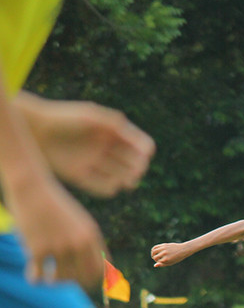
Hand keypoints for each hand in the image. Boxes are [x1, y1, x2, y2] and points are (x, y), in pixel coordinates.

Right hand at [8, 171, 106, 287]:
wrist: (32, 187)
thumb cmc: (55, 205)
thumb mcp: (79, 221)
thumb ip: (88, 242)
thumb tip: (98, 267)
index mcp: (92, 236)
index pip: (102, 269)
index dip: (95, 280)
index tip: (86, 282)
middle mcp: (79, 243)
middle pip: (85, 278)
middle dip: (76, 282)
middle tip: (65, 280)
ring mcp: (59, 246)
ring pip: (62, 279)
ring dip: (54, 281)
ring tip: (48, 277)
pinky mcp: (38, 248)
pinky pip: (39, 276)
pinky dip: (36, 279)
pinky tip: (33, 275)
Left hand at [19, 94, 154, 197]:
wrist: (34, 130)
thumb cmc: (65, 119)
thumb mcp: (93, 117)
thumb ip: (118, 126)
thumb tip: (143, 144)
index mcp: (112, 132)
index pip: (141, 145)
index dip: (145, 152)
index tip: (144, 155)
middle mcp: (106, 148)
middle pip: (133, 163)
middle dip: (138, 168)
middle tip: (136, 172)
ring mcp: (94, 163)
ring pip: (121, 177)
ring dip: (127, 180)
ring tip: (126, 181)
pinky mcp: (81, 176)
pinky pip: (103, 188)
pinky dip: (110, 189)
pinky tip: (111, 186)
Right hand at [150, 242, 190, 266]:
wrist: (183, 250)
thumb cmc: (177, 258)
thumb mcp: (170, 263)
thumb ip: (162, 264)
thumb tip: (154, 265)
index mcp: (166, 259)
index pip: (157, 261)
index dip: (158, 262)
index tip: (161, 262)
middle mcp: (164, 253)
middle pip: (154, 257)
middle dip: (155, 259)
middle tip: (157, 259)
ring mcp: (164, 248)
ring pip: (153, 251)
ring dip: (152, 254)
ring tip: (155, 256)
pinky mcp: (164, 245)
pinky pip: (155, 247)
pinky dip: (153, 250)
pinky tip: (154, 252)